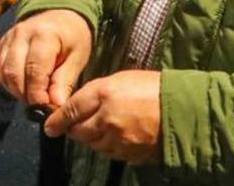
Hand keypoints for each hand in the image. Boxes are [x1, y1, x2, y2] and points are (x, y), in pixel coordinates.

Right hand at [0, 9, 91, 106]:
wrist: (62, 15)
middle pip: (14, 74)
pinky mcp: (3, 43)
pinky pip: (0, 70)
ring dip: (17, 91)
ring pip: (4, 73)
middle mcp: (22, 34)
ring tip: (35, 96)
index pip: (34, 72)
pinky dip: (10, 84)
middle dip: (27, 96)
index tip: (48, 108)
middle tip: (41, 106)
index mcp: (44, 35)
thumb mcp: (77, 57)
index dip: (38, 95)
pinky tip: (25, 87)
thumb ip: (64, 81)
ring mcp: (10, 37)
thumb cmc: (72, 35)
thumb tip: (55, 104)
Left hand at [44, 70, 161, 164]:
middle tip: (72, 126)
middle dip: (73, 129)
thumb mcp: (121, 79)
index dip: (57, 119)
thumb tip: (78, 105)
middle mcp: (108, 119)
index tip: (49, 126)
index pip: (71, 110)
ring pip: (94, 144)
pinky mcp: (131, 154)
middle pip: (79, 131)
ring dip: (91, 138)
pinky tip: (114, 136)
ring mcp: (120, 140)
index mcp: (105, 95)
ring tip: (97, 128)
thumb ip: (97, 92)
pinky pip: (111, 153)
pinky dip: (108, 146)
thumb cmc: (153, 87)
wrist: (184, 109)